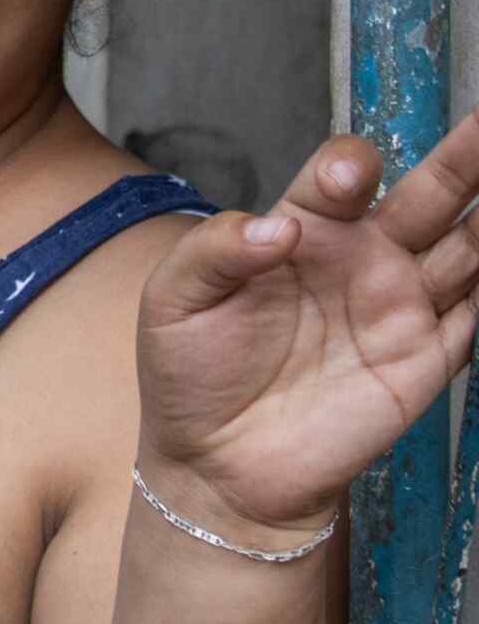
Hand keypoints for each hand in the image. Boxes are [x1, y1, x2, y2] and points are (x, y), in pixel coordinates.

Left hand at [135, 107, 478, 535]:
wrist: (215, 463)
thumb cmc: (189, 368)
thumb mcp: (175, 297)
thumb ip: (215, 251)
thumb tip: (277, 227)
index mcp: (300, 228)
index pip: (338, 178)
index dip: (347, 168)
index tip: (347, 178)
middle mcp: (358, 257)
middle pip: (425, 196)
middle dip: (462, 160)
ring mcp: (397, 307)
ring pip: (467, 248)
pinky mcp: (424, 360)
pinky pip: (477, 317)